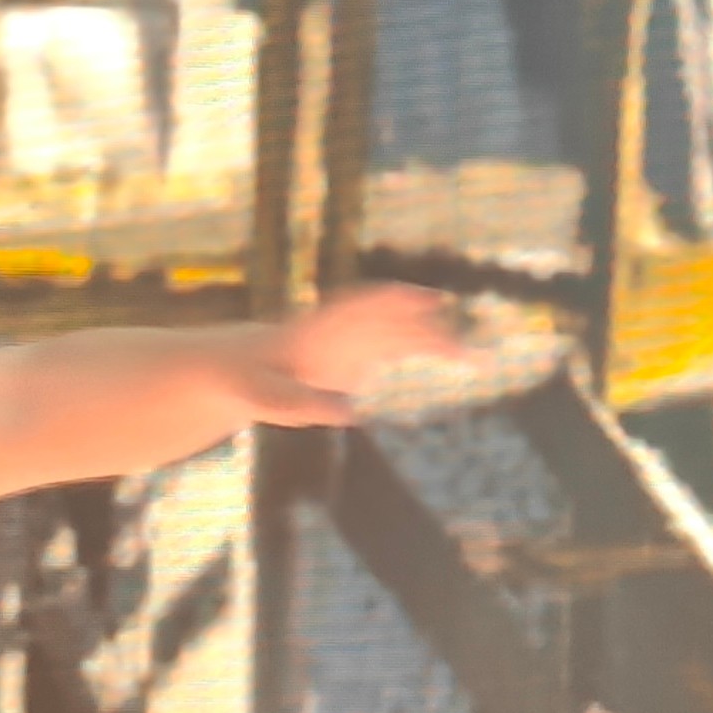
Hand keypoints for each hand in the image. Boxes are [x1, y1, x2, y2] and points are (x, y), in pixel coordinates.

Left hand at [238, 283, 466, 424]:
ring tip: (477, 357)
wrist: (235, 368)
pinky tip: (455, 353)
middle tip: (470, 352)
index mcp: (317, 333)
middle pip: (390, 324)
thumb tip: (352, 412)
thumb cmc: (249, 382)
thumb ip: (306, 404)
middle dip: (428, 332)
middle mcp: (338, 330)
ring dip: (434, 339)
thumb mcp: (269, 398)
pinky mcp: (354, 355)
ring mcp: (348, 339)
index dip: (392, 301)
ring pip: (399, 333)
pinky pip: (395, 344)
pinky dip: (422, 346)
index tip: (427, 300)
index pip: (359, 310)